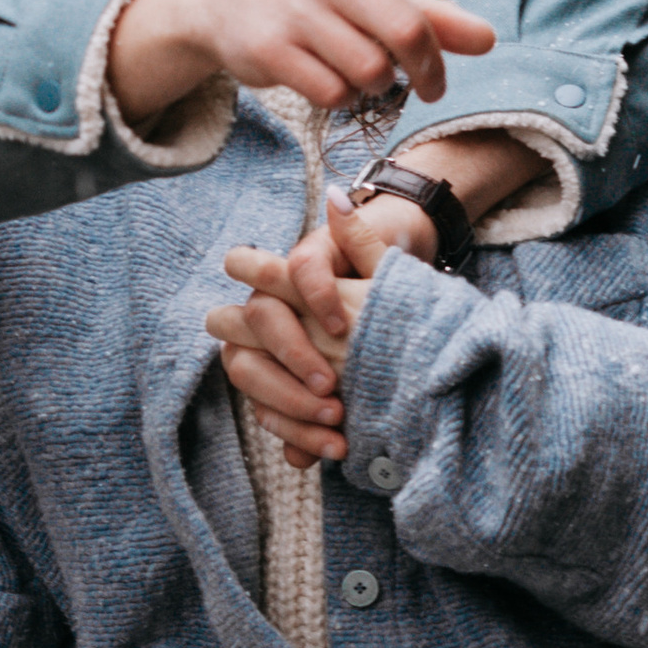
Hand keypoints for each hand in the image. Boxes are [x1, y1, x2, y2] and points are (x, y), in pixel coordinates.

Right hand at [108, 0, 493, 126]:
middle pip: (407, 32)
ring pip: (371, 72)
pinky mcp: (270, 48)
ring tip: (364, 74)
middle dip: (430, 71)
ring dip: (377, 86)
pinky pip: (332, 92)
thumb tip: (491, 40)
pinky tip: (330, 80)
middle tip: (433, 87)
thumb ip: (432, 17)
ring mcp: (298, 10)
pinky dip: (340, 97)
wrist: (221, 3)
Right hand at [206, 220, 394, 467]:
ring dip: (289, 402)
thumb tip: (336, 199)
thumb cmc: (392, 289)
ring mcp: (266, 358)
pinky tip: (335, 448)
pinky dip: (301, 436)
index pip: (247, 264)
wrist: (413, 335)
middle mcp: (262, 314)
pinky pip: (272, 419)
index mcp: (281, 275)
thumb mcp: (385, 266)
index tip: (344, 325)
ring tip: (339, 420)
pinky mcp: (283, 400)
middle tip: (331, 381)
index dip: (291, 296)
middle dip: (285, 352)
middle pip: (234, 325)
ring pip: (247, 377)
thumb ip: (359, 237)